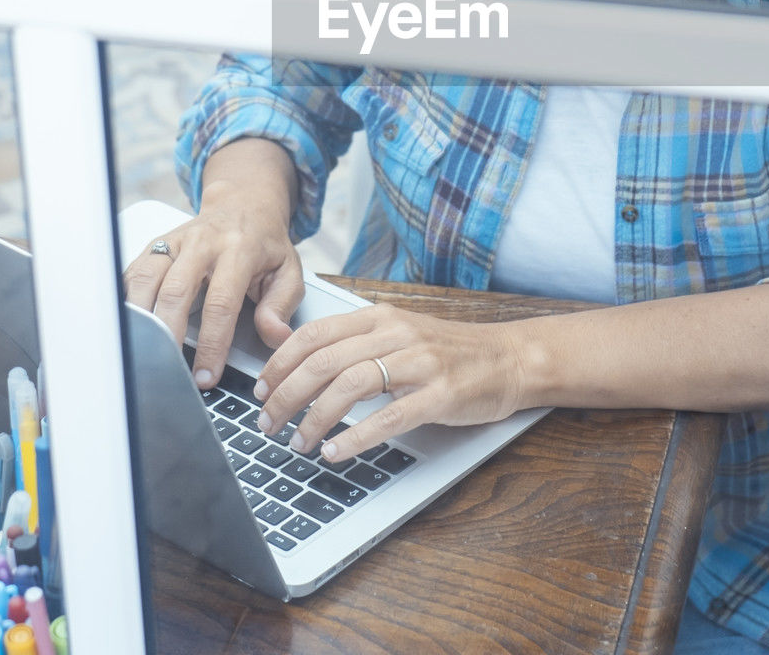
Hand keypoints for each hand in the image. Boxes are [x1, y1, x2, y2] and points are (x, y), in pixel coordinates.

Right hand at [123, 180, 303, 387]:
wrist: (244, 205)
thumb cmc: (265, 244)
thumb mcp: (288, 271)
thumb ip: (282, 304)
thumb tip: (275, 336)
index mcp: (239, 249)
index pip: (222, 302)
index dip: (213, 343)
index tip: (206, 376)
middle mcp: (203, 242)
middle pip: (176, 291)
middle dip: (169, 336)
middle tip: (168, 370)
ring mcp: (175, 242)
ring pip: (146, 280)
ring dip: (141, 319)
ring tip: (141, 353)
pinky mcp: (156, 245)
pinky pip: (132, 273)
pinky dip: (126, 301)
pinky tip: (127, 327)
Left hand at [253, 303, 526, 462]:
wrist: (509, 358)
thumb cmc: (450, 351)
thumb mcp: (399, 333)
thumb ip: (357, 343)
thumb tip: (301, 366)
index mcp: (379, 316)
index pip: (314, 333)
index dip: (280, 362)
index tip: (259, 388)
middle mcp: (395, 333)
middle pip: (324, 360)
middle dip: (286, 395)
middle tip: (267, 423)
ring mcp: (419, 363)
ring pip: (350, 385)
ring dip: (315, 417)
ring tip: (298, 442)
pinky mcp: (439, 394)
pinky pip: (389, 416)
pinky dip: (355, 436)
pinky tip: (335, 451)